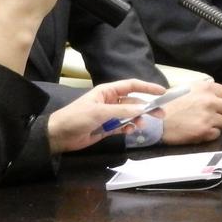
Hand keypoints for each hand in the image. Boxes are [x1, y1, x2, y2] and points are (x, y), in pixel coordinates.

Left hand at [47, 78, 166, 153]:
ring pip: (130, 115)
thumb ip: (122, 111)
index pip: (132, 86)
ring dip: (138, 119)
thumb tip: (143, 110)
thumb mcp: (100, 112)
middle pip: (134, 102)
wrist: (59, 135)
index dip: (148, 88)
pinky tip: (130, 131)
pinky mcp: (107, 127)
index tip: (163, 92)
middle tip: (161, 114)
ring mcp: (109, 115)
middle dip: (147, 107)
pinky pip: (123, 126)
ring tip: (142, 125)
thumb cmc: (77, 117)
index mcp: (108, 92)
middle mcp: (111, 101)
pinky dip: (128, 128)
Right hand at [160, 80, 221, 144]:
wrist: (154, 121)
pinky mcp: (205, 131)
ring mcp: (208, 117)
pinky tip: (198, 130)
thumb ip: (204, 89)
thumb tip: (221, 90)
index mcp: (205, 88)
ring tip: (203, 123)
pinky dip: (209, 133)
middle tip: (212, 115)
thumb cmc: (167, 103)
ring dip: (216, 123)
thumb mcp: (185, 88)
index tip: (215, 103)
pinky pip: (217, 133)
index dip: (221, 99)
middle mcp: (210, 101)